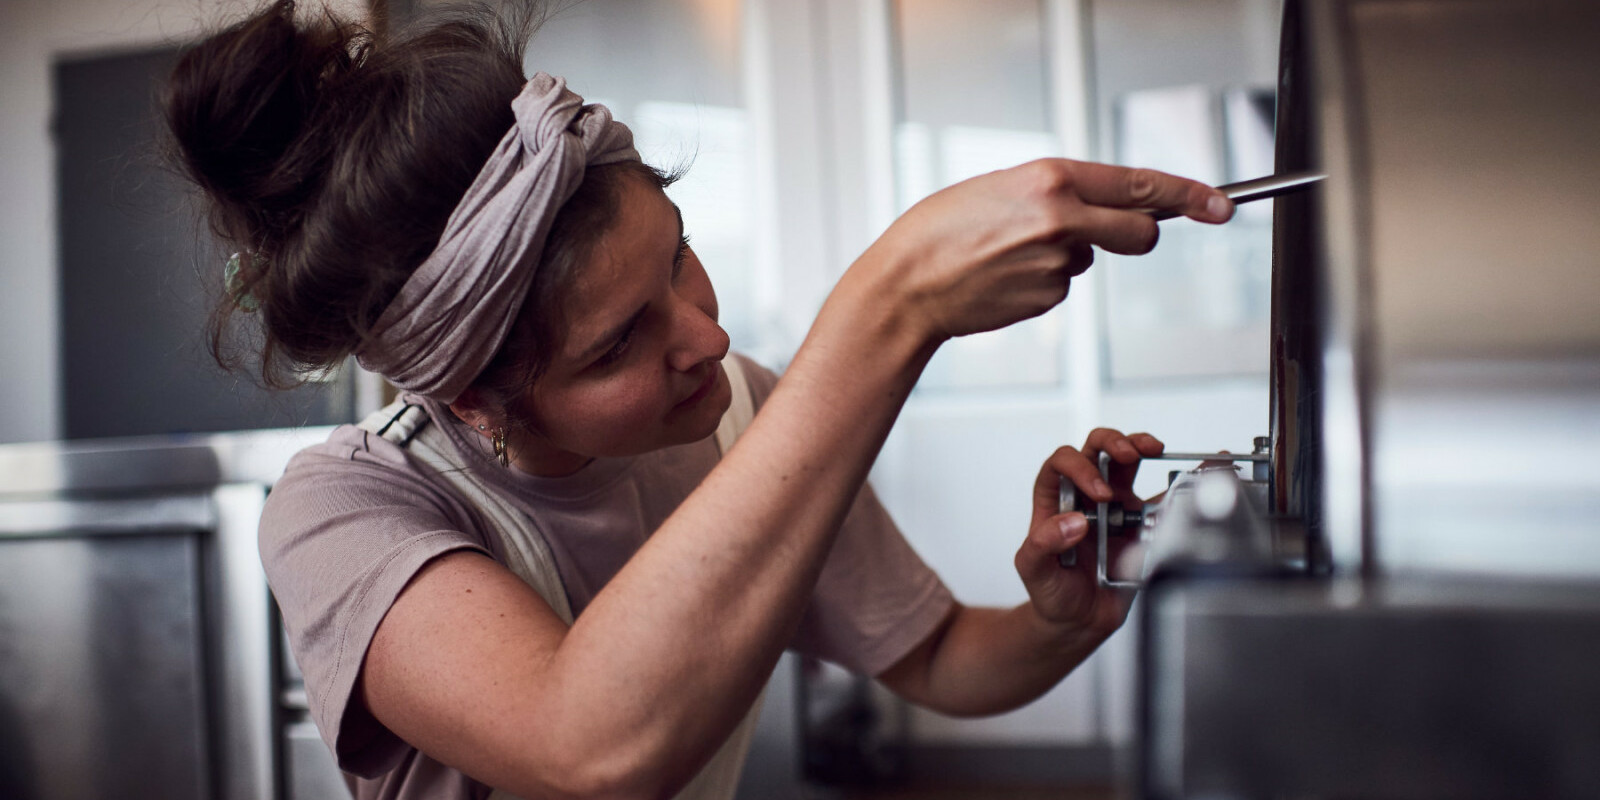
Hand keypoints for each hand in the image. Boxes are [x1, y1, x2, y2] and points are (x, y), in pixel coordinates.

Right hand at [856, 159, 1231, 342]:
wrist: (906, 285)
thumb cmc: (941, 231)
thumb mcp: (1001, 186)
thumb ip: (1057, 191)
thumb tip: (1106, 204)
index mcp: (1050, 179)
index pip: (1140, 185)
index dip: (1189, 195)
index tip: (1222, 204)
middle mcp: (1060, 219)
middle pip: (1140, 233)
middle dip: (1137, 236)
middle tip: (1105, 235)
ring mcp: (1055, 264)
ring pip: (1090, 260)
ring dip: (1064, 256)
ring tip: (1007, 254)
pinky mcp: (1046, 300)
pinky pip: (1062, 286)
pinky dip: (1040, 282)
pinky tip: (1002, 278)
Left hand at [1013, 428, 1165, 636]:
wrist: (1079, 621)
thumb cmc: (1052, 590)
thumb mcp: (1033, 569)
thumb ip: (1044, 544)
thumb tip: (1073, 522)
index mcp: (1055, 499)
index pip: (1062, 463)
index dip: (1080, 468)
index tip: (1099, 493)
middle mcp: (1085, 496)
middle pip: (1096, 450)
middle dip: (1113, 443)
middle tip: (1128, 455)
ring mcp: (1115, 506)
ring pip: (1128, 462)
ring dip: (1141, 448)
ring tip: (1154, 449)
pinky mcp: (1140, 523)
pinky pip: (1161, 496)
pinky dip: (1179, 481)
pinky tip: (1195, 470)